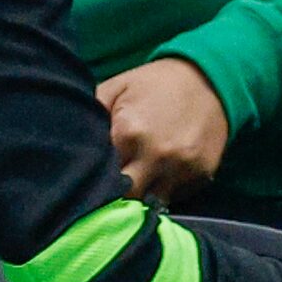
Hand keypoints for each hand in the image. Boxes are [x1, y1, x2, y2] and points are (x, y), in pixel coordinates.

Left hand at [99, 59, 229, 204]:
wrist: (211, 78)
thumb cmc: (156, 83)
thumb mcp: (116, 87)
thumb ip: (91, 112)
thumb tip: (70, 139)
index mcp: (128, 133)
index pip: (101, 173)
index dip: (94, 177)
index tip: (92, 176)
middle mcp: (155, 156)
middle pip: (125, 198)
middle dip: (115, 195)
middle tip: (110, 189)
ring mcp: (181, 168)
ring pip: (151, 204)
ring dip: (141, 197)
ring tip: (135, 185)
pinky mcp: (201, 175)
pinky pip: (176, 197)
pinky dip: (164, 192)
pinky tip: (160, 177)